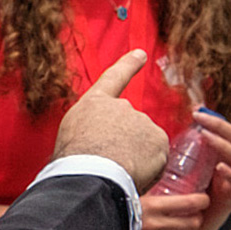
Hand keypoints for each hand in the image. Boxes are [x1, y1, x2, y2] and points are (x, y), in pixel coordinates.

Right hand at [52, 49, 169, 189]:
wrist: (90, 174)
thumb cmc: (73, 162)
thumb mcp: (72, 135)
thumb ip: (91, 129)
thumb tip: (101, 141)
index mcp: (95, 103)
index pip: (114, 78)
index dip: (128, 65)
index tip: (141, 54)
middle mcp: (122, 106)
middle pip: (129, 126)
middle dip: (124, 145)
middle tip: (109, 164)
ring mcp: (142, 121)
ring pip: (144, 144)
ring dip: (136, 158)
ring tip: (118, 172)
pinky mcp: (158, 139)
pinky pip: (157, 159)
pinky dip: (149, 170)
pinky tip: (133, 176)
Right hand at [128, 191, 210, 229]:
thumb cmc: (115, 211)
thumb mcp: (136, 197)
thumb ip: (154, 195)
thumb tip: (170, 184)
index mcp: (152, 206)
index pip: (189, 203)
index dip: (202, 201)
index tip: (203, 200)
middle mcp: (154, 225)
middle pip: (192, 224)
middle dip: (196, 220)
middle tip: (193, 218)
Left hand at [194, 102, 230, 219]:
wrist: (217, 199)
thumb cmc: (219, 166)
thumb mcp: (217, 146)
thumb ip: (212, 128)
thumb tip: (197, 107)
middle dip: (220, 126)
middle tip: (201, 118)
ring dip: (221, 145)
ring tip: (204, 135)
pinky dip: (229, 173)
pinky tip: (219, 167)